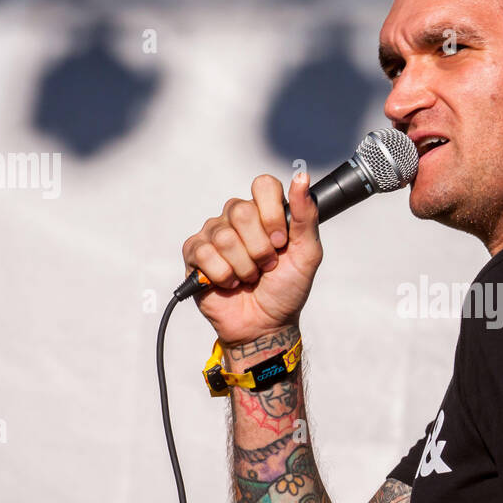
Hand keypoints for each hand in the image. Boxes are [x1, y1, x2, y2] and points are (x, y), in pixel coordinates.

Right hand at [181, 171, 321, 346]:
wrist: (266, 324)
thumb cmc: (287, 289)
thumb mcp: (307, 254)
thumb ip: (306, 216)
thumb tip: (302, 178)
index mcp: (264, 212)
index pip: (263, 185)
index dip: (272, 214)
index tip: (281, 241)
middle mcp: (237, 217)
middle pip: (242, 212)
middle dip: (260, 249)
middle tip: (266, 266)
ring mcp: (213, 234)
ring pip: (225, 237)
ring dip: (244, 267)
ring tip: (249, 278)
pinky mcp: (195, 253)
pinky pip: (205, 253)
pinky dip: (224, 275)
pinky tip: (230, 283)